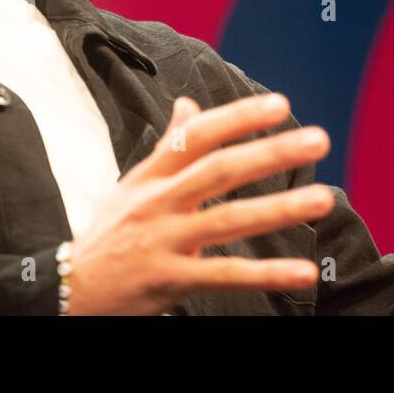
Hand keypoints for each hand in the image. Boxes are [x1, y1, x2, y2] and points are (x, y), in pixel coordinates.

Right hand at [64, 92, 334, 314]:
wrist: (71, 289)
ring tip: (322, 198)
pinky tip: (302, 270)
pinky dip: (266, 274)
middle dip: (270, 153)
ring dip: (278, 209)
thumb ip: (170, 145)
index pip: (198, 136)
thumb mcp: (133, 183)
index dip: (238, 118)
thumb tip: (189, 105)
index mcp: (153, 175)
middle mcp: (159, 202)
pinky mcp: (169, 280)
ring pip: (227, 220)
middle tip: (316, 139)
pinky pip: (224, 275)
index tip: (278, 103)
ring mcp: (164, 241)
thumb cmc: (110, 233)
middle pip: (219, 170)